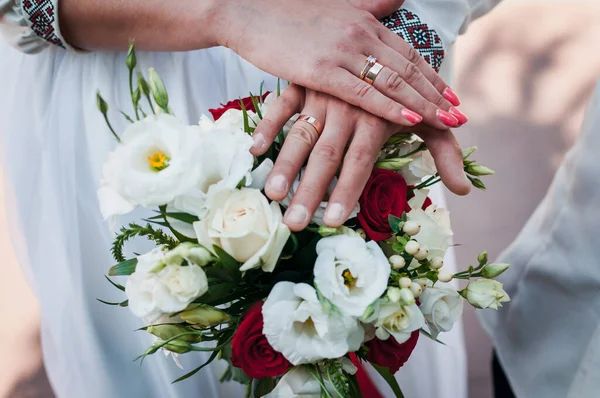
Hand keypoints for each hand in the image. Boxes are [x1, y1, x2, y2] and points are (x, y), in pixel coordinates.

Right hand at [218, 0, 464, 130]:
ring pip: (393, 82)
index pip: (408, 52)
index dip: (432, 75)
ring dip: (422, 105)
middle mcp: (360, 34)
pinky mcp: (321, 70)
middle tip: (459, 115)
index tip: (450, 95)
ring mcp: (342, 52)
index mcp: (364, 21)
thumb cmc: (288, 14)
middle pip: (408, 69)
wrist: (248, 12)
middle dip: (436, 94)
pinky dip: (390, 108)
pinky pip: (364, 93)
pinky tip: (409, 121)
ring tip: (446, 123)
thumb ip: (370, 6)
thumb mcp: (335, 7)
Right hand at [252, 86, 470, 230]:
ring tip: (272, 196)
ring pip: (301, 135)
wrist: (380, 35)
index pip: (360, 161)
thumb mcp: (427, 115)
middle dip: (311, 191)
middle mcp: (348, 108)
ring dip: (285, 166)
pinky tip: (253, 152)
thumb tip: (463, 190)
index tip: (334, 222)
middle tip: (296, 223)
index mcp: (377, 117)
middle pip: (328, 155)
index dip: (347, 192)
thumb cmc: (406, 86)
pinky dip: (267, 127)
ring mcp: (322, 95)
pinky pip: (281, 106)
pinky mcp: (302, 82)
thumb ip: (443, 150)